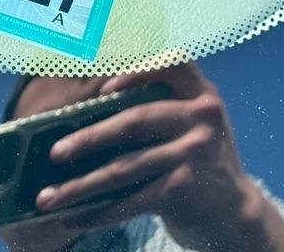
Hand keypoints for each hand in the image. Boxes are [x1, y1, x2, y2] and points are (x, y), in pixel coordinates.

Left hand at [32, 63, 283, 250]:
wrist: (235, 212)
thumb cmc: (191, 157)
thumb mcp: (186, 122)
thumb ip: (152, 104)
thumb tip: (76, 110)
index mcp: (199, 92)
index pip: (170, 63)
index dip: (133, 69)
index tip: (99, 87)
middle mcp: (201, 117)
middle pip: (133, 122)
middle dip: (87, 139)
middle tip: (54, 153)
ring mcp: (196, 152)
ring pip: (124, 168)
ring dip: (80, 186)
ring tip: (48, 197)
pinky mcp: (185, 187)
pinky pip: (131, 200)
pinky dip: (98, 212)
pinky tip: (71, 219)